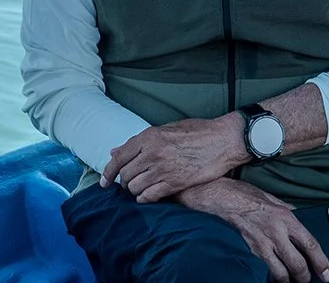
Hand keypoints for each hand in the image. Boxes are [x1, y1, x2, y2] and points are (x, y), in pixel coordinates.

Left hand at [101, 115, 247, 200]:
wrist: (223, 140)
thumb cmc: (198, 132)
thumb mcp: (167, 129)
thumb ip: (140, 141)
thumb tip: (115, 151)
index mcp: (149, 137)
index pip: (119, 158)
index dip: (108, 172)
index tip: (104, 182)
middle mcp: (152, 153)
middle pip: (125, 175)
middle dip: (123, 183)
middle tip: (128, 185)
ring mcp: (163, 169)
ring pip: (135, 188)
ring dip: (134, 191)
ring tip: (141, 189)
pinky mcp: (175, 183)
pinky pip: (150, 197)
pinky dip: (145, 199)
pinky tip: (149, 196)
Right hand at [177, 179, 328, 282]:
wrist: (221, 198)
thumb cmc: (245, 195)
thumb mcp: (272, 198)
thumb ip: (287, 210)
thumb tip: (297, 216)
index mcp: (286, 218)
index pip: (310, 245)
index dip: (321, 262)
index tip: (326, 272)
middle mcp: (277, 233)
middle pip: (298, 265)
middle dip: (306, 277)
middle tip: (309, 280)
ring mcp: (262, 244)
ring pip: (282, 273)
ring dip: (290, 281)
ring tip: (293, 282)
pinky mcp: (250, 251)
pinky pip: (265, 270)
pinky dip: (272, 276)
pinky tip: (274, 277)